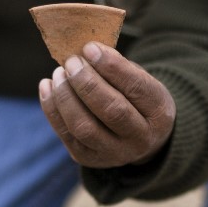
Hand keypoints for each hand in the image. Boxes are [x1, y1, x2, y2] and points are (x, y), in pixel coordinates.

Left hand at [38, 42, 175, 167]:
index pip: (136, 88)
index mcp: (159, 114)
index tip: (90, 48)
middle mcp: (140, 139)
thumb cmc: (136, 100)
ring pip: (84, 127)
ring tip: (59, 73)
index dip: (111, 67)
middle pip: (111, 111)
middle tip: (71, 62)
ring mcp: (114, 153)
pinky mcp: (89, 158)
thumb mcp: (140, 81)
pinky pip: (66, 134)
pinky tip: (47, 86)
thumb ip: (118, 68)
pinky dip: (52, 108)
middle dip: (86, 83)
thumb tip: (87, 52)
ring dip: (66, 97)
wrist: (138, 139)